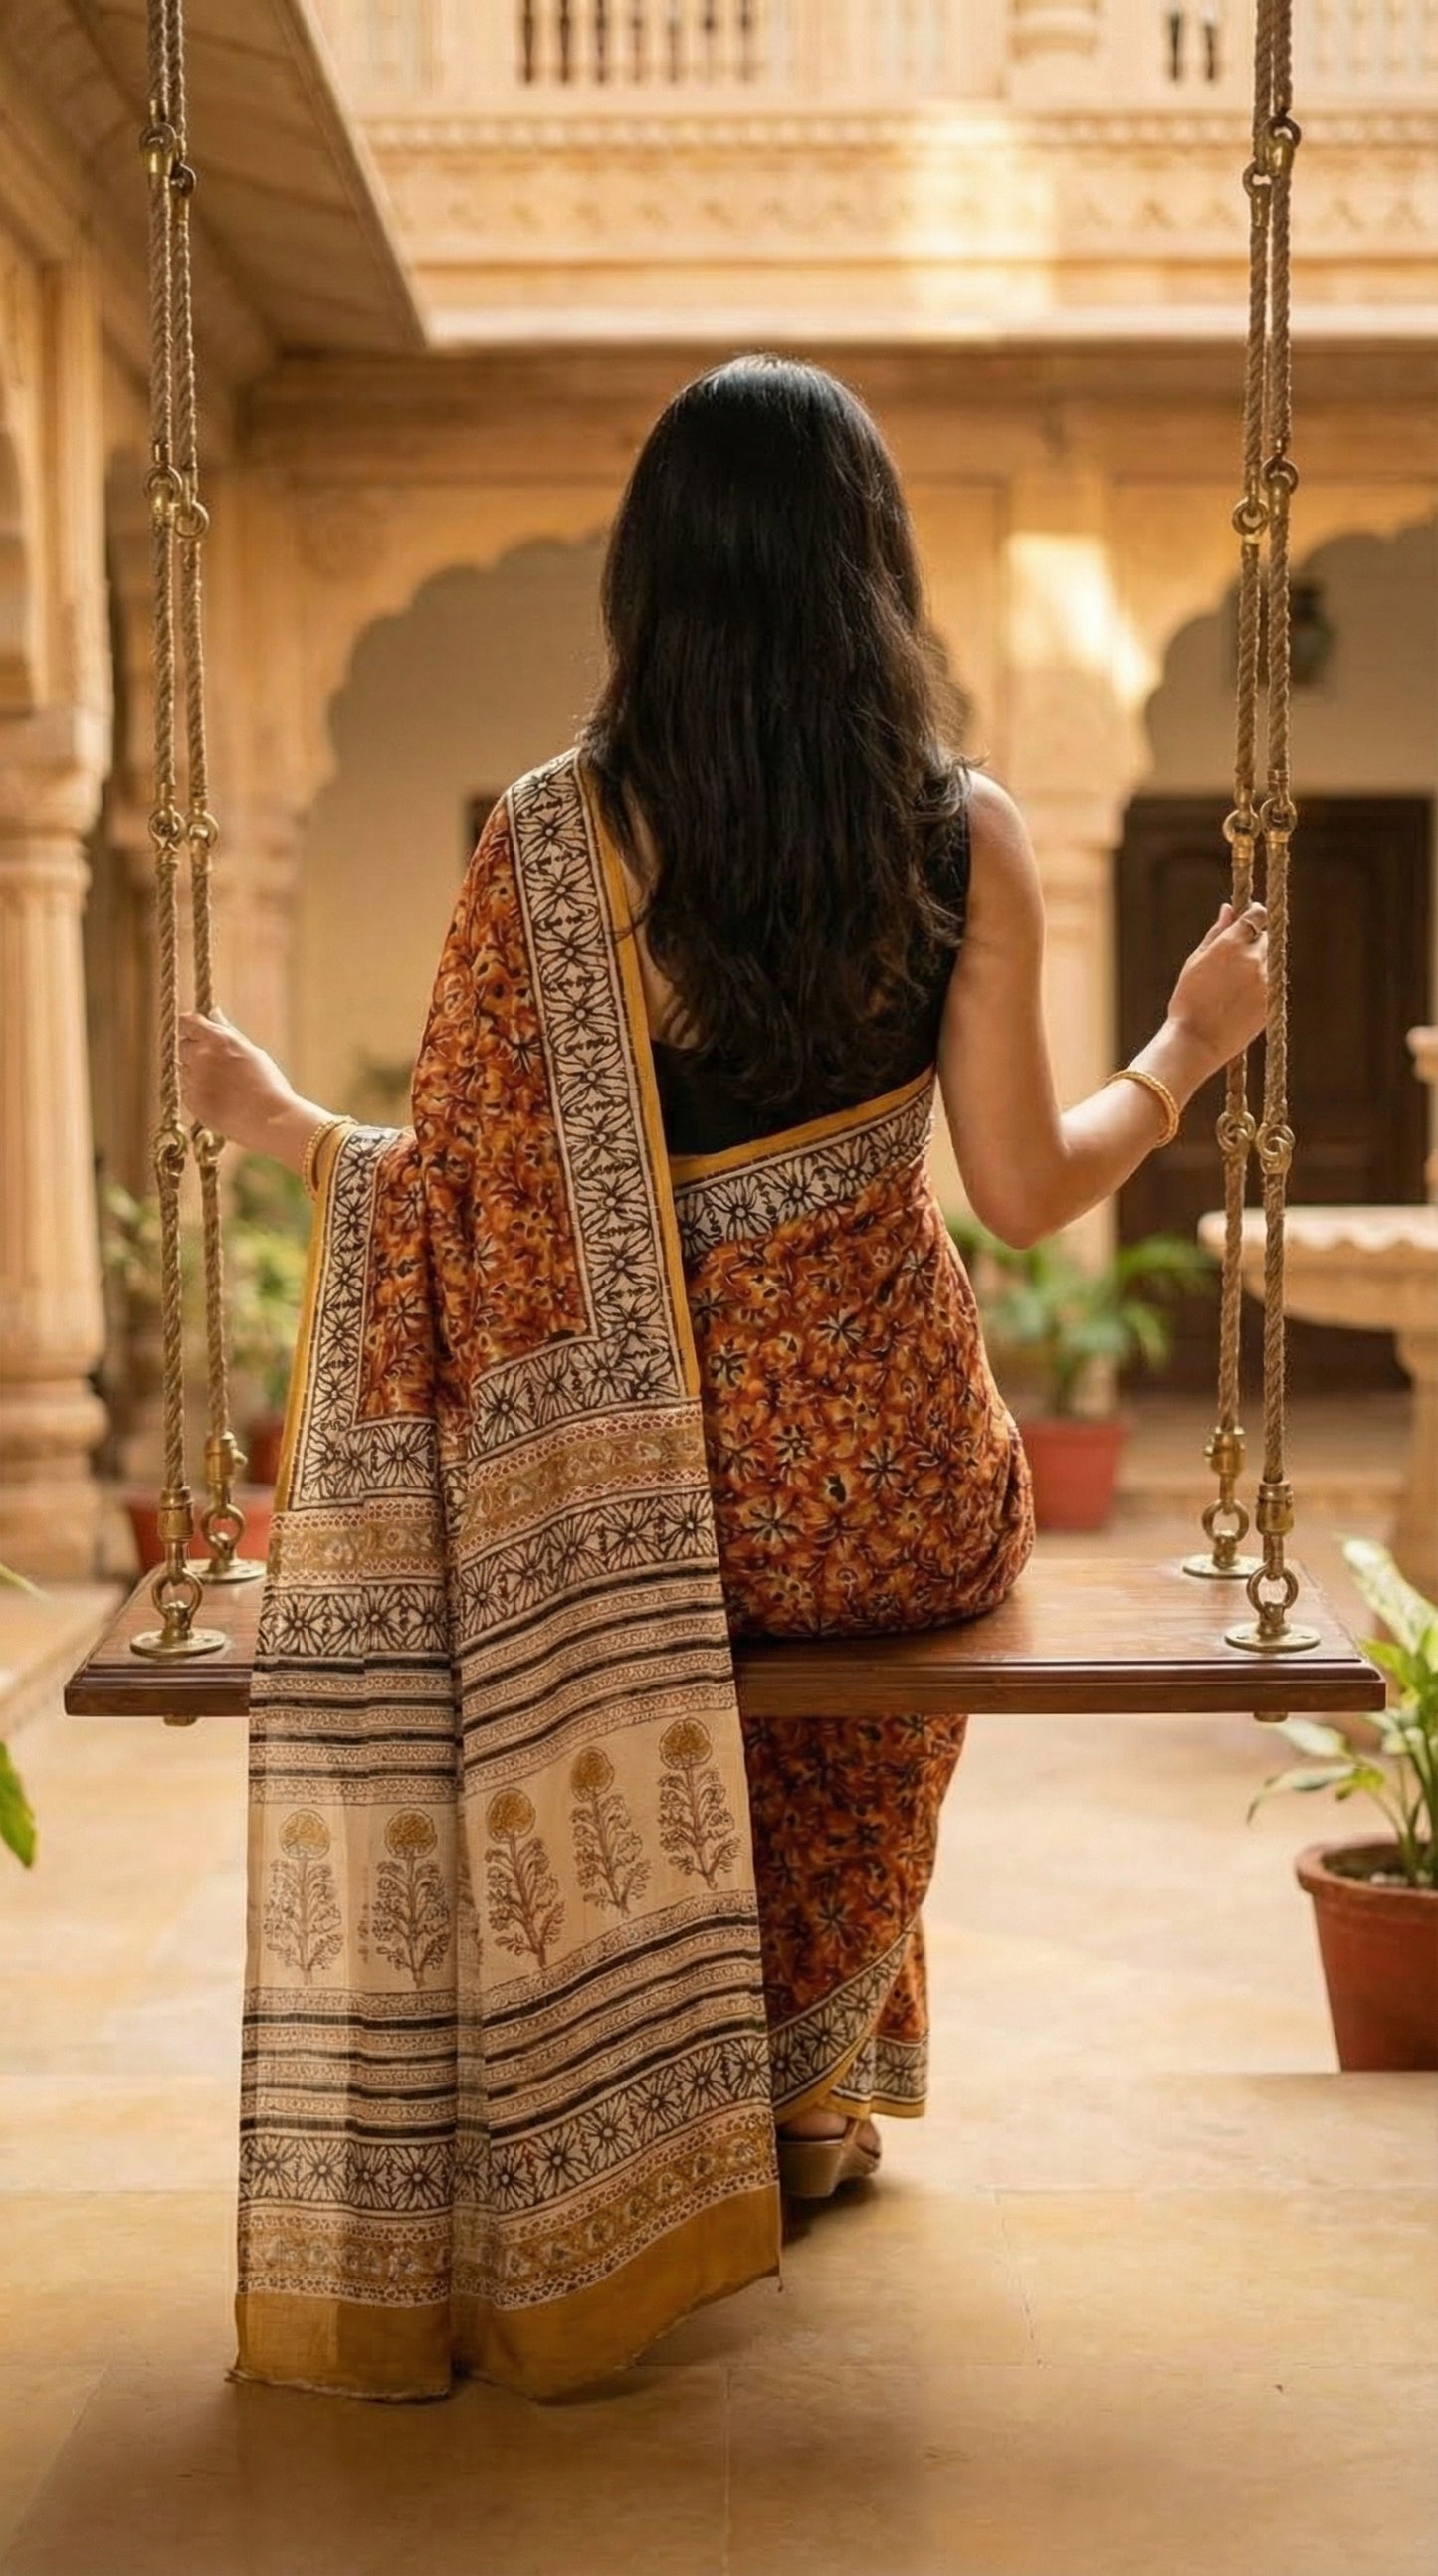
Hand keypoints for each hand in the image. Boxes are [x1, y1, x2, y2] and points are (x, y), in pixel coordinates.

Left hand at [178, 1010, 296, 1152]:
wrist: (271, 1120)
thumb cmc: (268, 1085)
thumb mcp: (251, 1051)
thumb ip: (227, 1031)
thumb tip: (213, 1012)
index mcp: (218, 1039)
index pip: (186, 1022)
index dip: (190, 1028)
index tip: (195, 1034)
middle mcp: (202, 1056)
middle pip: (183, 1046)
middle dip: (194, 1053)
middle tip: (218, 1067)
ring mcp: (195, 1079)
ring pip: (184, 1071)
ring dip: (196, 1075)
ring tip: (224, 1087)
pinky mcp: (192, 1101)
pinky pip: (187, 1093)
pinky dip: (198, 1095)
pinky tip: (221, 1101)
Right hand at [1165, 901, 1268, 1077]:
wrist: (1196, 1040)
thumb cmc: (1188, 1000)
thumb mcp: (1196, 961)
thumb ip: (1216, 933)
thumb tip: (1229, 909)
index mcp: (1232, 944)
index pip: (1257, 915)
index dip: (1254, 915)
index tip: (1249, 918)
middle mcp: (1253, 958)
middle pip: (1266, 938)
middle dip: (1254, 942)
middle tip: (1235, 958)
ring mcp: (1265, 981)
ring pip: (1270, 962)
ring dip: (1258, 965)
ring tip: (1234, 984)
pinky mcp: (1271, 1001)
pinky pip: (1271, 984)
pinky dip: (1260, 986)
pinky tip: (1239, 999)